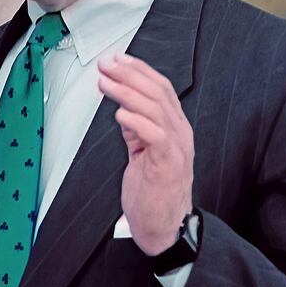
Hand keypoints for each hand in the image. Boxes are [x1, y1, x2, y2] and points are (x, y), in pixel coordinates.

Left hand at [98, 54, 193, 255]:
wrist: (164, 226)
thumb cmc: (154, 193)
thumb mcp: (143, 154)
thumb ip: (137, 131)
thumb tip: (124, 109)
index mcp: (176, 128)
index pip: (161, 88)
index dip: (138, 70)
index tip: (117, 60)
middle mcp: (180, 133)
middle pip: (158, 92)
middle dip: (129, 74)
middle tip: (106, 65)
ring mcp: (177, 147)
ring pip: (155, 108)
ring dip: (126, 92)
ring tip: (105, 83)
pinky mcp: (168, 164)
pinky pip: (155, 134)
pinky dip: (136, 121)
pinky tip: (120, 114)